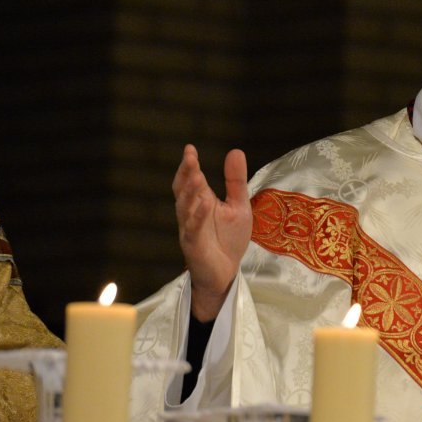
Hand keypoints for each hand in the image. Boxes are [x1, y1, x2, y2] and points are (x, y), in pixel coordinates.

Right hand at [173, 144, 251, 321]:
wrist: (225, 273)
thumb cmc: (229, 239)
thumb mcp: (238, 206)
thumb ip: (235, 181)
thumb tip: (235, 150)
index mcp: (200, 202)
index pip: (192, 180)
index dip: (189, 165)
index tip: (189, 148)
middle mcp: (191, 213)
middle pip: (183, 191)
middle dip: (185, 174)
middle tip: (189, 157)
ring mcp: (190, 229)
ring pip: (184, 208)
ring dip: (189, 192)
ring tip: (195, 176)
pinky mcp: (194, 246)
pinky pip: (193, 229)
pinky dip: (198, 216)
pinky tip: (205, 204)